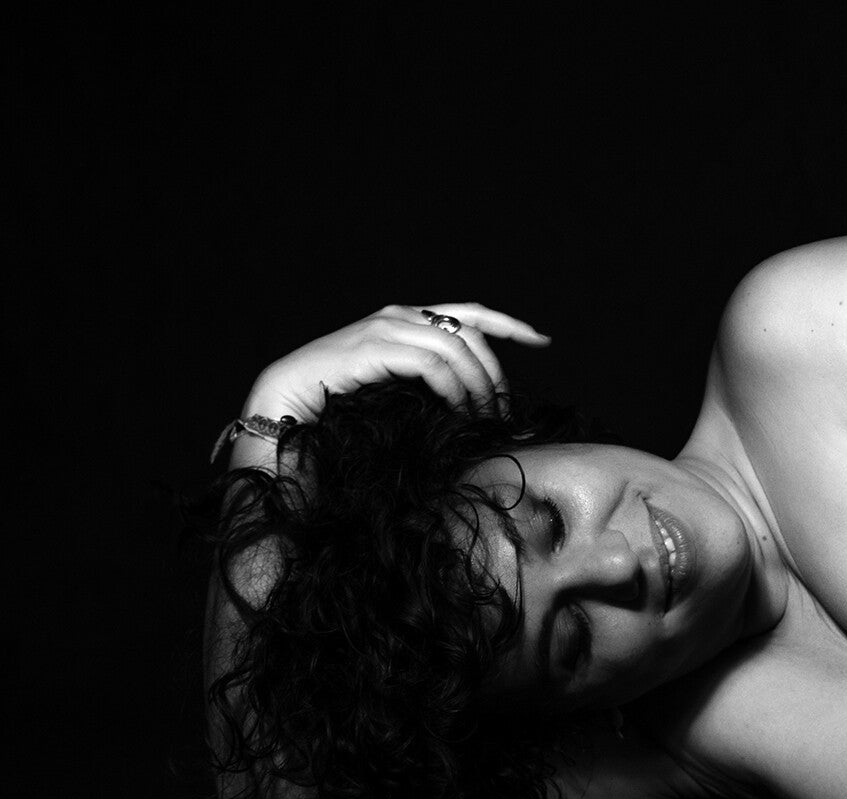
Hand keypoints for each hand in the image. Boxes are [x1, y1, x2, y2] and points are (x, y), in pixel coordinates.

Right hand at [244, 303, 549, 422]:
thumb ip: (428, 379)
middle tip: (504, 409)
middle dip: (495, 372)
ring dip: (478, 385)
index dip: (509, 323)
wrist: (284, 404)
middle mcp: (399, 315)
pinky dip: (453, 387)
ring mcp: (385, 327)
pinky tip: (457, 409)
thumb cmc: (338, 404)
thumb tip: (474, 398)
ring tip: (484, 417)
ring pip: (456, 348)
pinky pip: (432, 363)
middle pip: (471, 334)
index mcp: (406, 319)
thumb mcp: (394, 387)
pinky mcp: (374, 347)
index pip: (470, 312)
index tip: (542, 340)